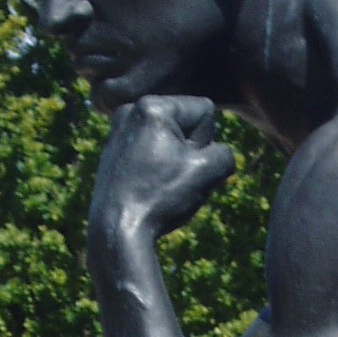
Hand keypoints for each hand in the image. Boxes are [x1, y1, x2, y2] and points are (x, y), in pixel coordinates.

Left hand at [90, 95, 235, 249]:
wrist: (118, 230)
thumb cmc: (161, 197)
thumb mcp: (210, 171)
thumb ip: (224, 152)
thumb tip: (208, 155)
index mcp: (151, 105)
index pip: (205, 110)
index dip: (205, 141)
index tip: (183, 164)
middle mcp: (130, 110)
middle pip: (186, 123)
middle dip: (189, 150)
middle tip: (170, 177)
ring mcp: (118, 131)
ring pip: (170, 141)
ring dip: (175, 161)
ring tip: (158, 184)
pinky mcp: (113, 152)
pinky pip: (152, 152)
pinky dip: (156, 168)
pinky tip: (147, 189)